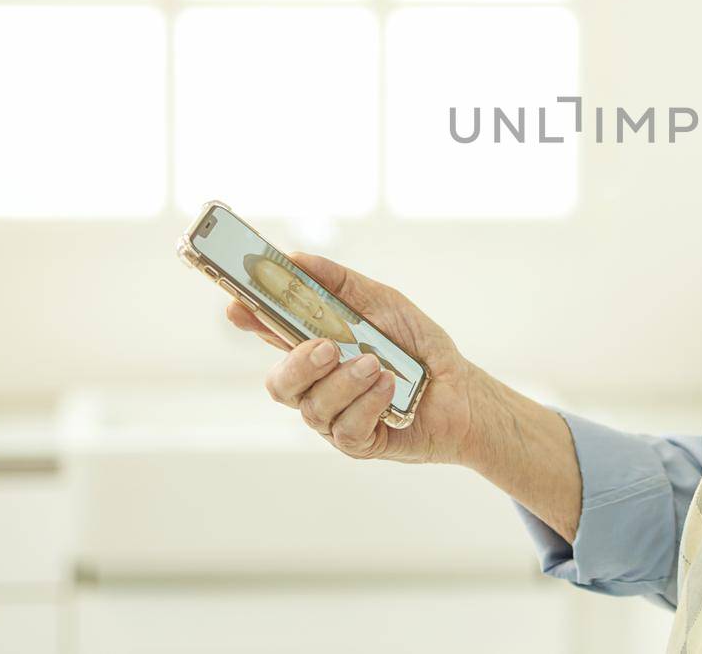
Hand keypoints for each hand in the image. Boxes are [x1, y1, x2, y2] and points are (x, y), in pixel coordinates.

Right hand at [226, 251, 479, 465]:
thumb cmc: (418, 347)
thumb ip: (340, 284)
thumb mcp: (383, 303)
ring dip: (345, 382)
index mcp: (317, 347)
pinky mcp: (357, 443)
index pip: (272, 334)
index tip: (238, 304)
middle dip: (298, 363)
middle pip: (279, 383)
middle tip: (327, 347)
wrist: (462, 391)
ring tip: (376, 365)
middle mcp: (318, 385)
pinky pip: (346, 429)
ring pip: (313, 407)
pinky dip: (368, 403)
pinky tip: (390, 387)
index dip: (250, 320)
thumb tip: (296, 258)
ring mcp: (334, 418)